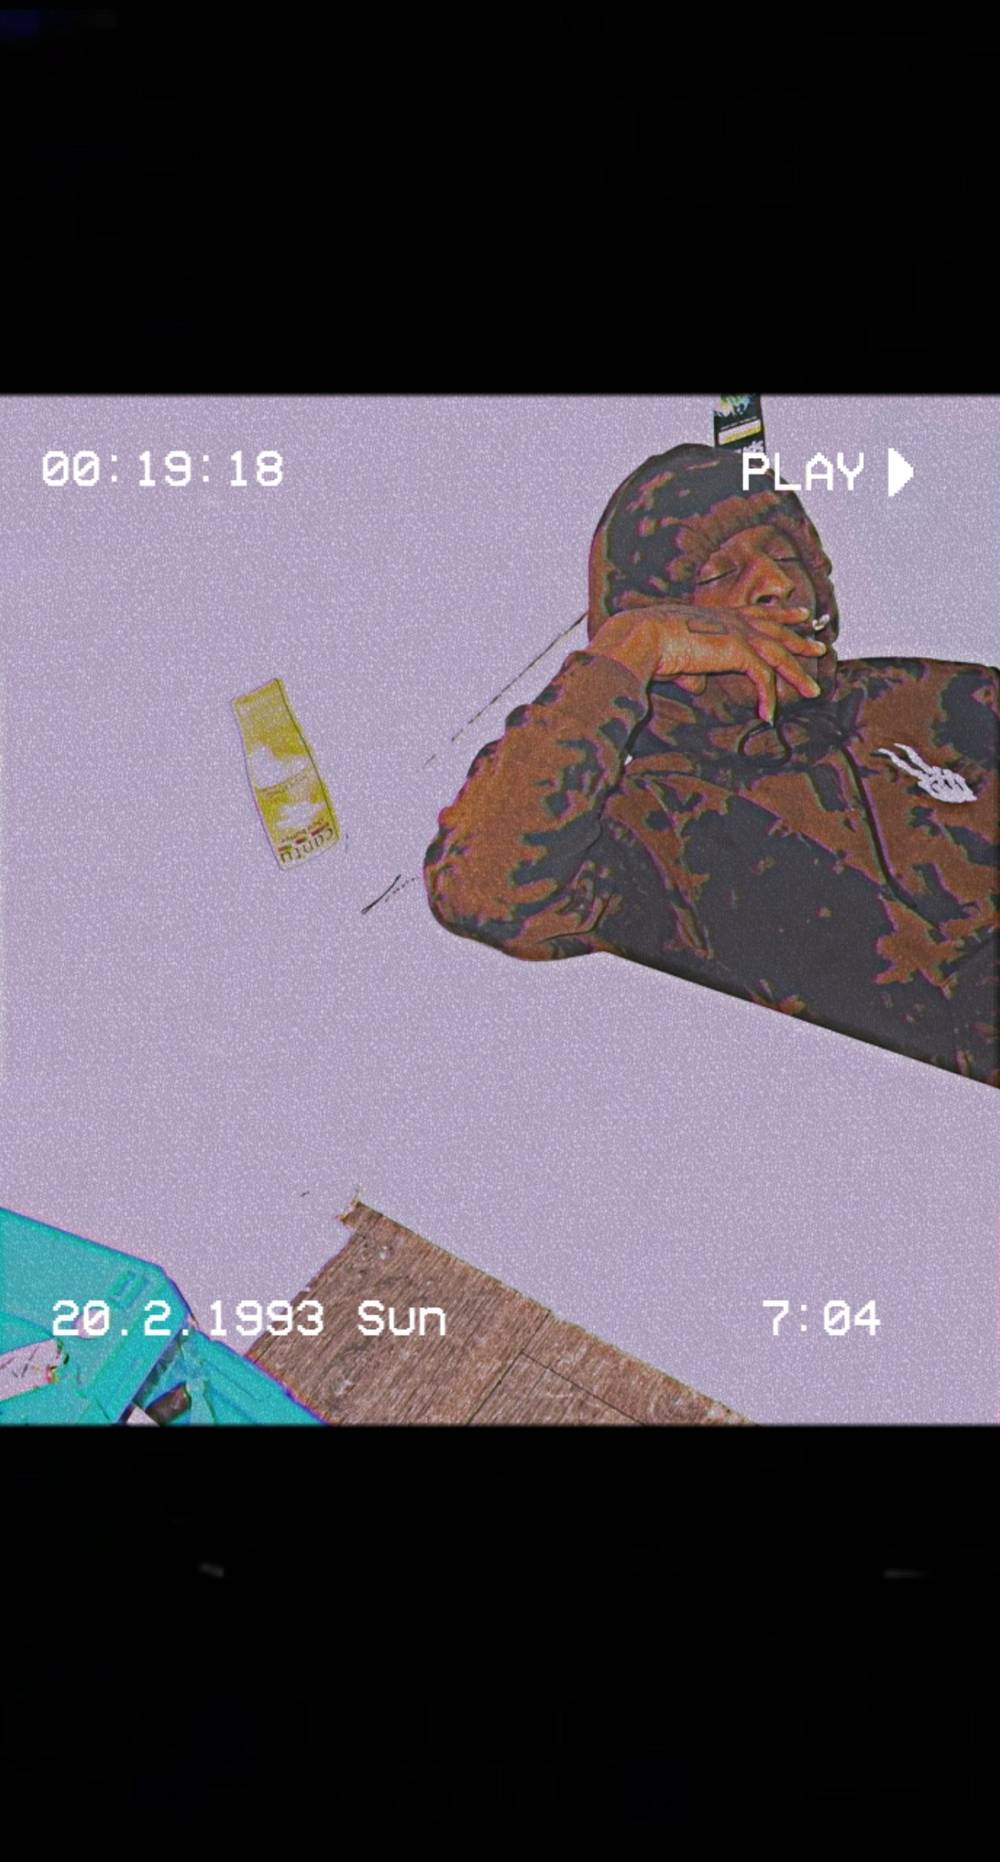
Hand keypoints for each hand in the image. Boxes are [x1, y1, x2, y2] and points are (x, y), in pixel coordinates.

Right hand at [589, 596, 827, 722]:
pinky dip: (768, 698)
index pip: (760, 612)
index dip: (782, 614)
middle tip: (821, 647)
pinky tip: (768, 715)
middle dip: (801, 639)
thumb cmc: (652, 647)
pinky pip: (763, 677)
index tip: (801, 614)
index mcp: (722, 615)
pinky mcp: (738, 650)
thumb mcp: (678, 659)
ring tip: (813, 691)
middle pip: (778, 630)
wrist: (644, 637)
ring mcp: (739, 633)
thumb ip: (692, 671)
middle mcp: (734, 620)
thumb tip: (696, 685)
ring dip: (798, 674)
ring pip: (780, 654)